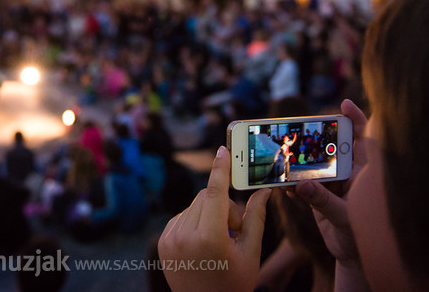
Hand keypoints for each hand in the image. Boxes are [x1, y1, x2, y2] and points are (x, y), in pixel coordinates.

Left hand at [158, 146, 270, 291]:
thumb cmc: (234, 284)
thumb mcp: (251, 253)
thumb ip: (256, 218)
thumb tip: (265, 191)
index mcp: (209, 238)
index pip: (214, 193)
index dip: (220, 169)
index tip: (222, 150)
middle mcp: (184, 235)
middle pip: (206, 198)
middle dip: (224, 207)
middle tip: (236, 231)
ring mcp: (169, 238)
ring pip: (194, 207)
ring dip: (210, 215)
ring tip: (219, 243)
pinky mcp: (162, 241)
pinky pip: (182, 217)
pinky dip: (195, 223)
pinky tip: (203, 246)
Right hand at [288, 99, 367, 266]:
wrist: (350, 256)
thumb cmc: (359, 236)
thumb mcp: (344, 218)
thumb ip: (323, 201)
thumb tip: (301, 185)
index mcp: (362, 173)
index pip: (362, 140)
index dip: (355, 119)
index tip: (343, 104)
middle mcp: (346, 174)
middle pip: (329, 147)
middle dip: (313, 138)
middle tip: (296, 130)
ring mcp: (330, 183)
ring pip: (311, 164)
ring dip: (295, 162)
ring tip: (280, 156)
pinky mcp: (316, 194)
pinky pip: (300, 183)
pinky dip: (289, 183)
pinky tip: (282, 186)